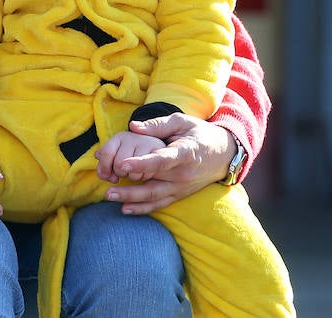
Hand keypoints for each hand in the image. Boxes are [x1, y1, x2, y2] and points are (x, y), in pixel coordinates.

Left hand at [102, 113, 236, 214]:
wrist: (224, 154)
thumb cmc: (200, 134)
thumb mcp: (182, 122)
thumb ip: (157, 125)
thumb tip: (133, 126)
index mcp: (184, 152)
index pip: (161, 160)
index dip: (142, 163)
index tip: (123, 165)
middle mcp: (183, 173)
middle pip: (154, 182)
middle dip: (130, 188)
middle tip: (107, 190)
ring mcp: (182, 186)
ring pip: (155, 196)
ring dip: (132, 199)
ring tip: (111, 198)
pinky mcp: (180, 194)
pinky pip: (160, 203)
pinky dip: (143, 208)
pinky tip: (125, 209)